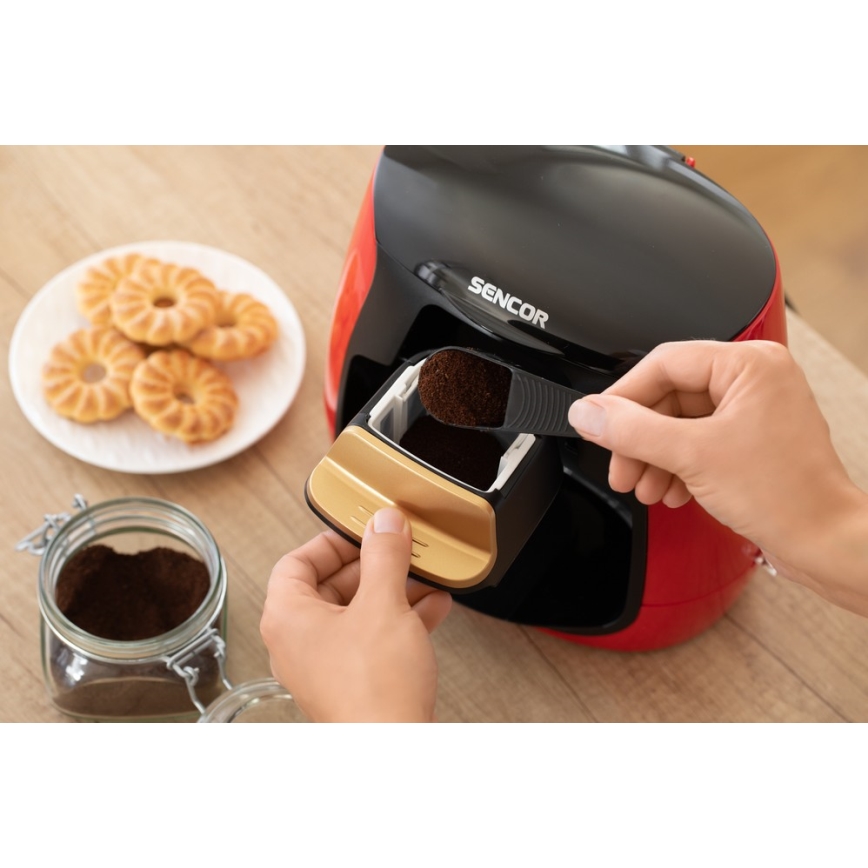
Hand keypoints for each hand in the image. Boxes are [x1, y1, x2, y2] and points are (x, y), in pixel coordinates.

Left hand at [260, 507, 451, 721]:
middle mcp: (299, 642)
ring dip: (391, 589)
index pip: (296, 561)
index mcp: (288, 618)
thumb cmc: (372, 689)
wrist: (394, 750)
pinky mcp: (353, 681)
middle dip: (371, 564)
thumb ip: (384, 556)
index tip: (360, 530)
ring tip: (421, 575)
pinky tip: (432, 607)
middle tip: (396, 548)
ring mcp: (325, 665)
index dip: (331, 540)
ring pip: (356, 611)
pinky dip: (398, 618)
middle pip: (330, 585)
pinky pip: (372, 637)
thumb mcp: (383, 604)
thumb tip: (385, 525)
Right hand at [568, 340, 867, 614]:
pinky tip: (669, 490)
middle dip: (639, 439)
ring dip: (654, 456)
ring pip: (680, 422)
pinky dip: (677, 465)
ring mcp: (755, 410)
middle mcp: (755, 380)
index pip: (664, 364)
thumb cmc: (786, 495)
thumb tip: (587, 413)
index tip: (598, 422)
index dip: (623, 397)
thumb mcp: (692, 456)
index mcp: (749, 365)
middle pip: (669, 396)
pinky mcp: (752, 439)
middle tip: (621, 466)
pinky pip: (698, 441)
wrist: (822, 542)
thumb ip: (631, 430)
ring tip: (644, 486)